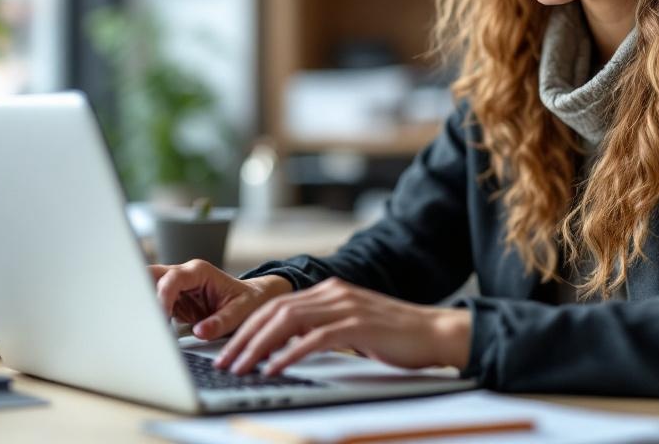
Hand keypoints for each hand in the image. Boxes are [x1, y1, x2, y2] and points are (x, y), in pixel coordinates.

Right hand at [148, 259, 291, 340]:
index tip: (160, 316)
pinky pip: (153, 306)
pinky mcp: (172, 302)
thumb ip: (221, 322)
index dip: (162, 296)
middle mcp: (183, 276)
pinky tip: (147, 331)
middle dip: (140, 293)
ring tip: (141, 327)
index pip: (173, 278)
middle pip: (150, 275)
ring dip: (142, 306)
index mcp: (199, 272)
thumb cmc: (248, 301)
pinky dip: (147, 316)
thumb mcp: (241, 312)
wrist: (252, 300)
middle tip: (139, 318)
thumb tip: (199, 332)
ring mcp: (175, 288)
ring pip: (146, 288)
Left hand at [214, 277, 470, 375]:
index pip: (276, 305)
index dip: (248, 326)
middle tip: (223, 361)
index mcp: (329, 290)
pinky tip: (274, 368)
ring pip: (288, 322)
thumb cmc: (395, 336)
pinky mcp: (358, 324)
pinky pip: (314, 339)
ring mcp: (345, 306)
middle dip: (243, 337)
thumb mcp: (351, 328)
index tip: (227, 348)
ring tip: (241, 367)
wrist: (435, 331)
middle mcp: (333, 292)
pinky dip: (289, 354)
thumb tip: (288, 346)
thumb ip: (321, 329)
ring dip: (259, 346)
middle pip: (275, 310)